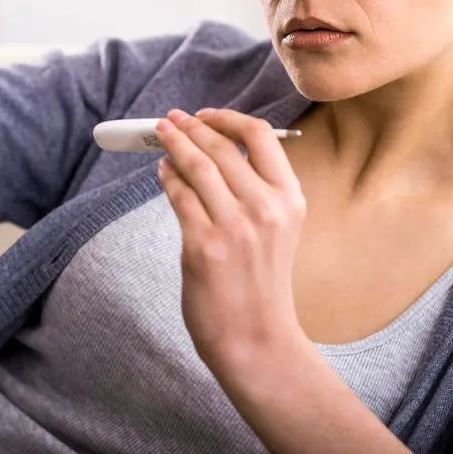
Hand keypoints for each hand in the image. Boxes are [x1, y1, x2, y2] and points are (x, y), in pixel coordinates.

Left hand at [154, 107, 308, 373]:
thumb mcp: (278, 229)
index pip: (260, 136)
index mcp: (290, 199)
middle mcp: (266, 208)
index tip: (205, 115)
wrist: (257, 339)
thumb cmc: (262, 284)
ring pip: (197, 166)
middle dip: (191, 127)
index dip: (227, 118)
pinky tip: (163, 172)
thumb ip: (256, 190)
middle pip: (221, 147)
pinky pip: (179, 196)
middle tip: (173, 119)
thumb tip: (213, 149)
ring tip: (162, 136)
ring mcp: (234, 227)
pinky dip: (167, 178)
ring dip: (174, 144)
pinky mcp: (203, 245)